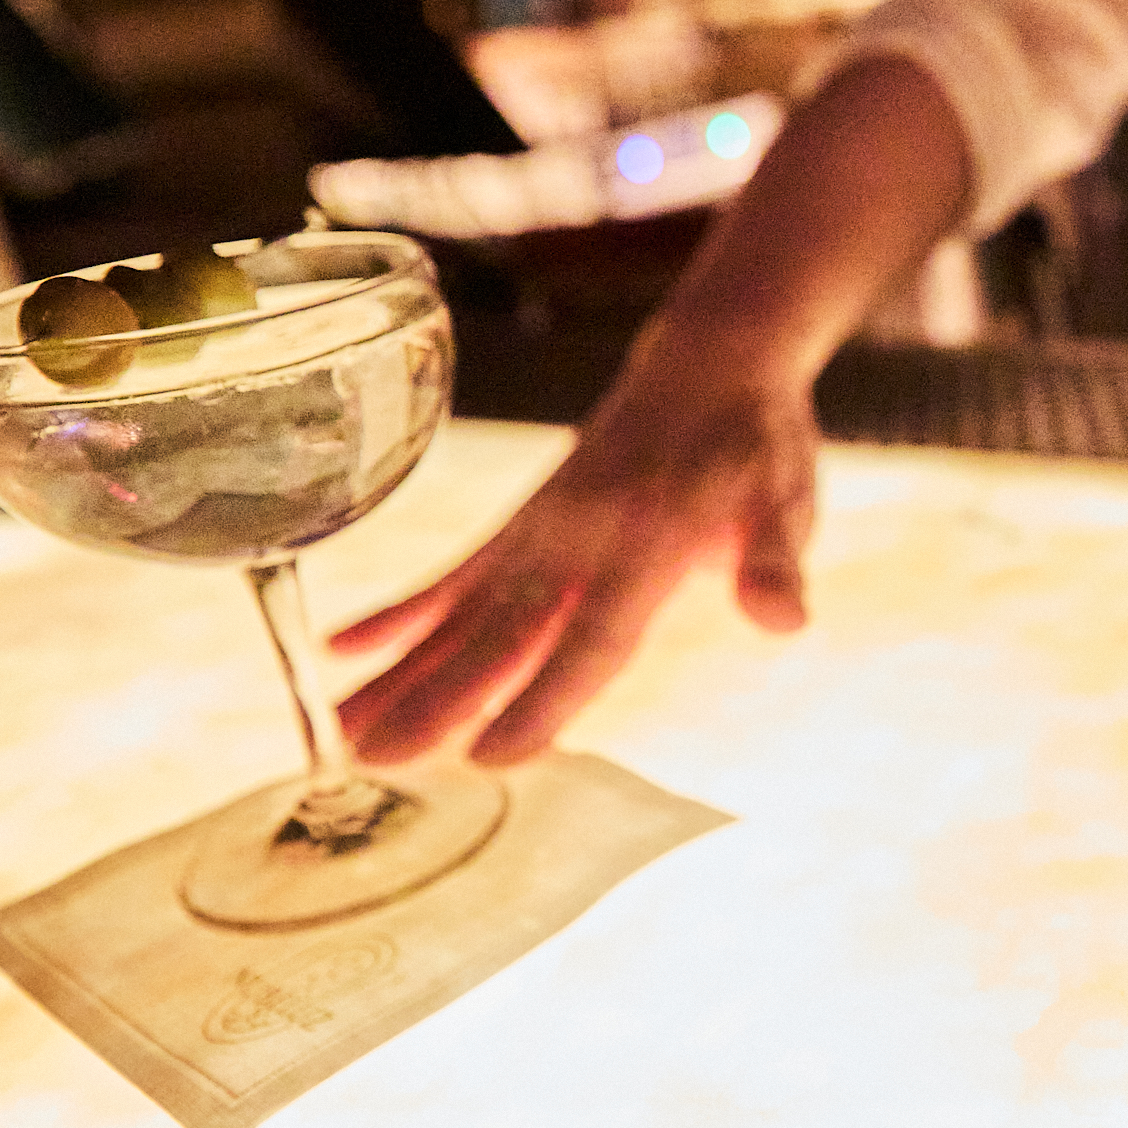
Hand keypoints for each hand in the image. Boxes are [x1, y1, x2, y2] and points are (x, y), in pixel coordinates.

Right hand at [333, 333, 819, 764]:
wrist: (711, 365)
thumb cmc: (756, 448)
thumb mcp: (786, 503)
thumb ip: (775, 566)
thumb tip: (787, 621)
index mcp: (650, 547)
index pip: (595, 638)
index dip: (543, 696)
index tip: (490, 754)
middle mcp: (581, 542)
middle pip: (504, 635)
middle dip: (439, 700)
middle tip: (376, 762)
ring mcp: (542, 533)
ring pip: (462, 614)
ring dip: (402, 672)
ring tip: (341, 735)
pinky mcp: (522, 526)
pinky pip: (453, 575)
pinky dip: (399, 610)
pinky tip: (340, 648)